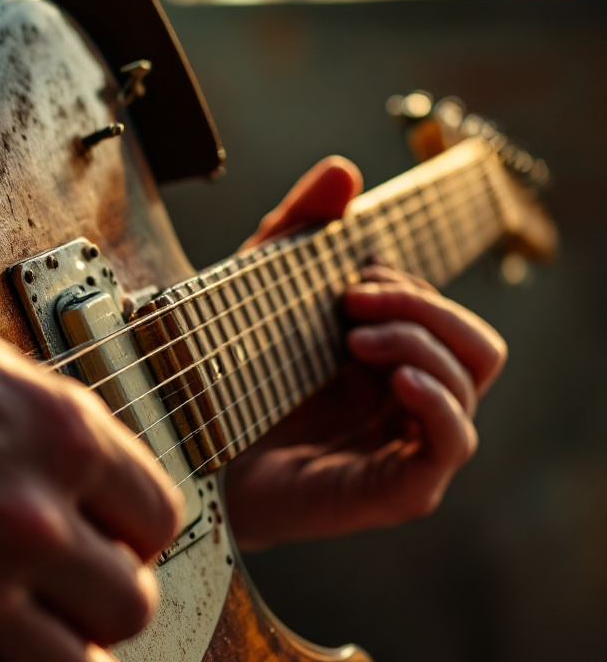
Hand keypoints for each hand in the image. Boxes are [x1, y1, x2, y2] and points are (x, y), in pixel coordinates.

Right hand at [0, 176, 182, 661]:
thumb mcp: (4, 373)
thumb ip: (62, 441)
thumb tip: (100, 493)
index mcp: (68, 440)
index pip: (161, 522)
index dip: (139, 543)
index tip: (111, 549)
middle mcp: (37, 516)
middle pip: (133, 608)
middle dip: (109, 612)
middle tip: (75, 605)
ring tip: (50, 661)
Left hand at [224, 158, 506, 549]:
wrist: (185, 457)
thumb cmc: (222, 381)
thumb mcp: (257, 292)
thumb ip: (296, 229)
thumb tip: (346, 170)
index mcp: (392, 363)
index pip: (445, 318)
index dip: (410, 288)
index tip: (351, 277)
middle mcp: (409, 405)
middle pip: (477, 347)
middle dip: (425, 309)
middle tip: (353, 300)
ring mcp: (407, 447)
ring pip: (468, 386)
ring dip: (421, 344)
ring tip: (352, 339)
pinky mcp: (397, 491)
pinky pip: (452, 444)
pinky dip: (439, 404)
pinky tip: (399, 380)